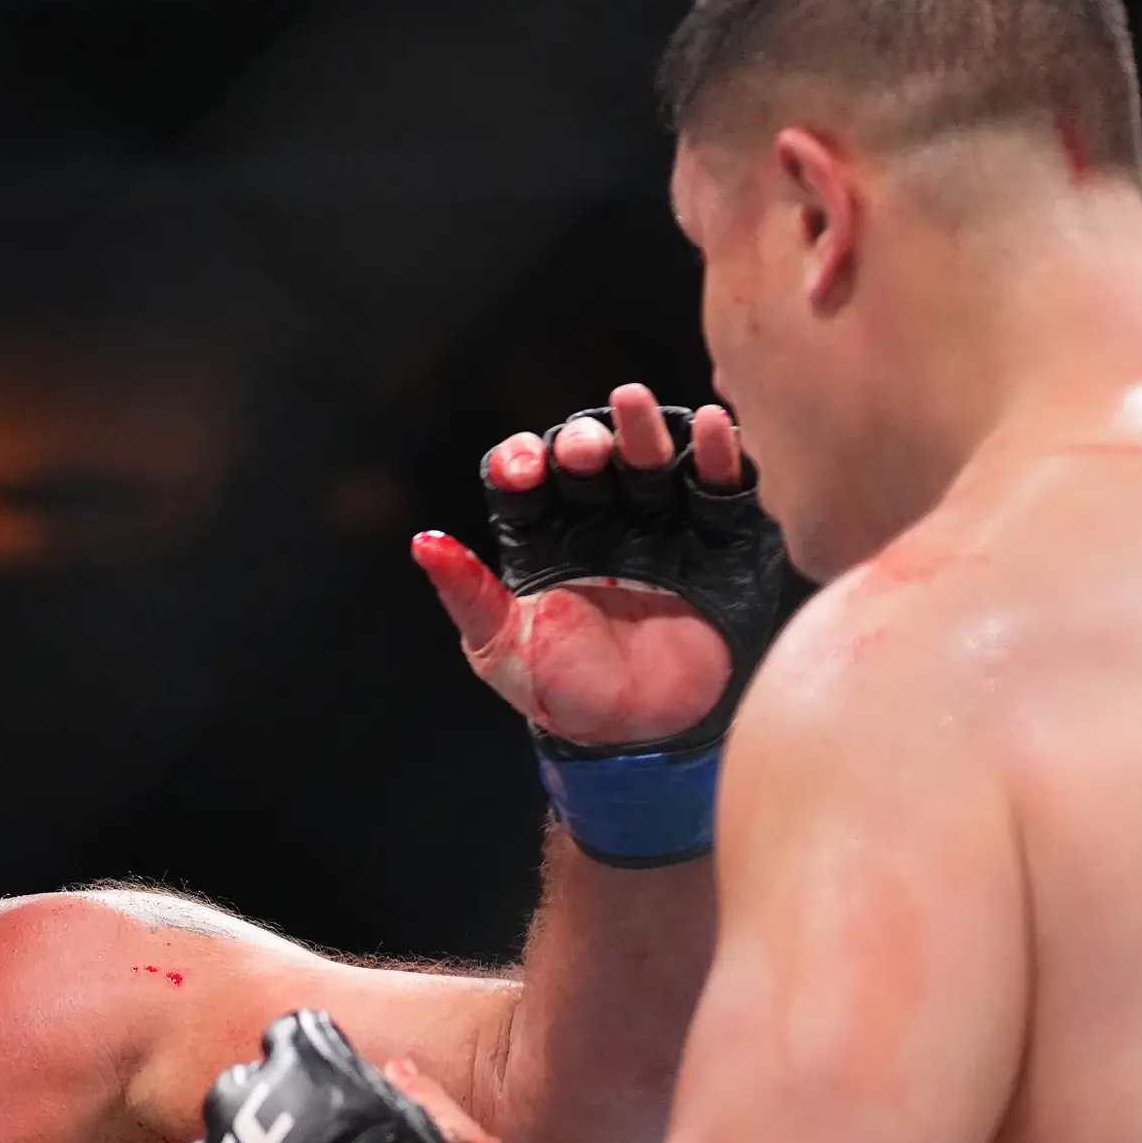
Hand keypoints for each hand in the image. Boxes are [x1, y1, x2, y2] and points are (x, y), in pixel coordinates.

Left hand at [414, 382, 751, 748]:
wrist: (644, 736)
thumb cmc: (565, 693)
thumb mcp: (505, 651)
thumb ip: (470, 597)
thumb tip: (423, 543)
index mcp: (543, 535)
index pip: (526, 477)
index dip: (523, 461)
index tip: (527, 472)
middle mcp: (599, 517)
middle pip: (588, 457)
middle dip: (584, 442)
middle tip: (585, 452)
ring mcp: (659, 522)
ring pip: (649, 459)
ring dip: (643, 431)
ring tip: (637, 406)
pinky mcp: (716, 539)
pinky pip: (717, 488)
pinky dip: (718, 454)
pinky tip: (712, 426)